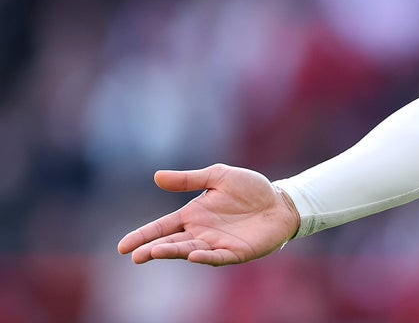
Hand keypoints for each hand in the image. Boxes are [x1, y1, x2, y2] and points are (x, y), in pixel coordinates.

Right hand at [117, 163, 301, 265]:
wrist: (280, 201)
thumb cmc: (250, 189)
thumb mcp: (218, 176)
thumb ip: (189, 179)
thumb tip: (156, 177)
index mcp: (193, 215)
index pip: (162, 227)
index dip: (143, 236)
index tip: (123, 247)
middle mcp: (200, 232)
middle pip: (172, 243)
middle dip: (153, 249)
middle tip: (136, 255)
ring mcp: (217, 244)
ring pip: (189, 251)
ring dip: (174, 252)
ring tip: (156, 252)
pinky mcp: (235, 252)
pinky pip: (217, 257)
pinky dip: (205, 257)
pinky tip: (194, 254)